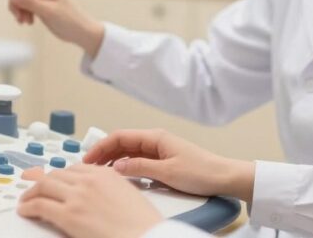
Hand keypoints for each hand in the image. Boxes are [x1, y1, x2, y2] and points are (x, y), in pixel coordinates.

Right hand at [0, 0, 105, 55]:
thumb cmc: (71, 20)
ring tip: (25, 22)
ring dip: (19, 11)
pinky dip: (23, 14)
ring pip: (19, 0)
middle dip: (16, 5)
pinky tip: (29, 22)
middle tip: (20, 19)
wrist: (81, 32)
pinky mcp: (40, 6)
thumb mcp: (49, 12)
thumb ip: (30, 3)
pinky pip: (24, 6)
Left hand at [18, 164, 162, 237]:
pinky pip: (40, 206)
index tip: (53, 179)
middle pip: (56, 175)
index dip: (59, 175)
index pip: (74, 169)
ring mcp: (77, 196)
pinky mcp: (68, 215)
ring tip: (26, 200)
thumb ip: (109, 189)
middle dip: (42, 181)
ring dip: (31, 193)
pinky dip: (28, 207)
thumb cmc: (142, 225)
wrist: (147, 237)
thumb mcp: (128, 196)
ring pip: (44, 186)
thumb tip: (96, 196)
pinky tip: (25, 210)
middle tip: (33, 187)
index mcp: (106, 174)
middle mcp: (89, 180)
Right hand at [83, 129, 255, 201]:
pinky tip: (119, 175)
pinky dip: (125, 165)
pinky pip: (138, 160)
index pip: (120, 136)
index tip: (88, 158)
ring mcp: (159, 150)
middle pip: (122, 142)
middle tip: (88, 166)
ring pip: (129, 152)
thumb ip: (140, 168)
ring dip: (113, 160)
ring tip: (99, 172)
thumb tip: (117, 166)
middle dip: (103, 152)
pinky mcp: (163, 160)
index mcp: (156, 137)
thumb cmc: (201, 171)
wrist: (224, 177)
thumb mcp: (167, 172)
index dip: (101, 146)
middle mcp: (156, 140)